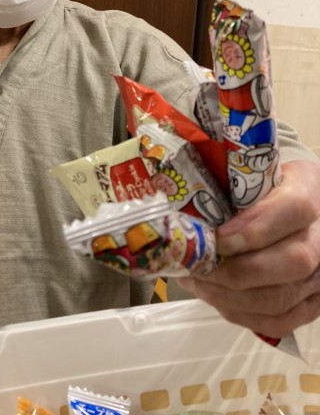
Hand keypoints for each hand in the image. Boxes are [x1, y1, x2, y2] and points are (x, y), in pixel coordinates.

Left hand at [178, 160, 319, 336]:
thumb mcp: (258, 174)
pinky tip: (216, 300)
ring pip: (283, 297)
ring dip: (231, 297)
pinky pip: (282, 320)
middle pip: (291, 262)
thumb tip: (188, 207)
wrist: (307, 209)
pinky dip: (244, 315)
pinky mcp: (314, 302)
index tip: (217, 239)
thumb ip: (234, 186)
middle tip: (196, 268)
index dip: (254, 229)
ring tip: (197, 284)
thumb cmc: (272, 188)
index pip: (292, 210)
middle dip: (235, 272)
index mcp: (309, 191)